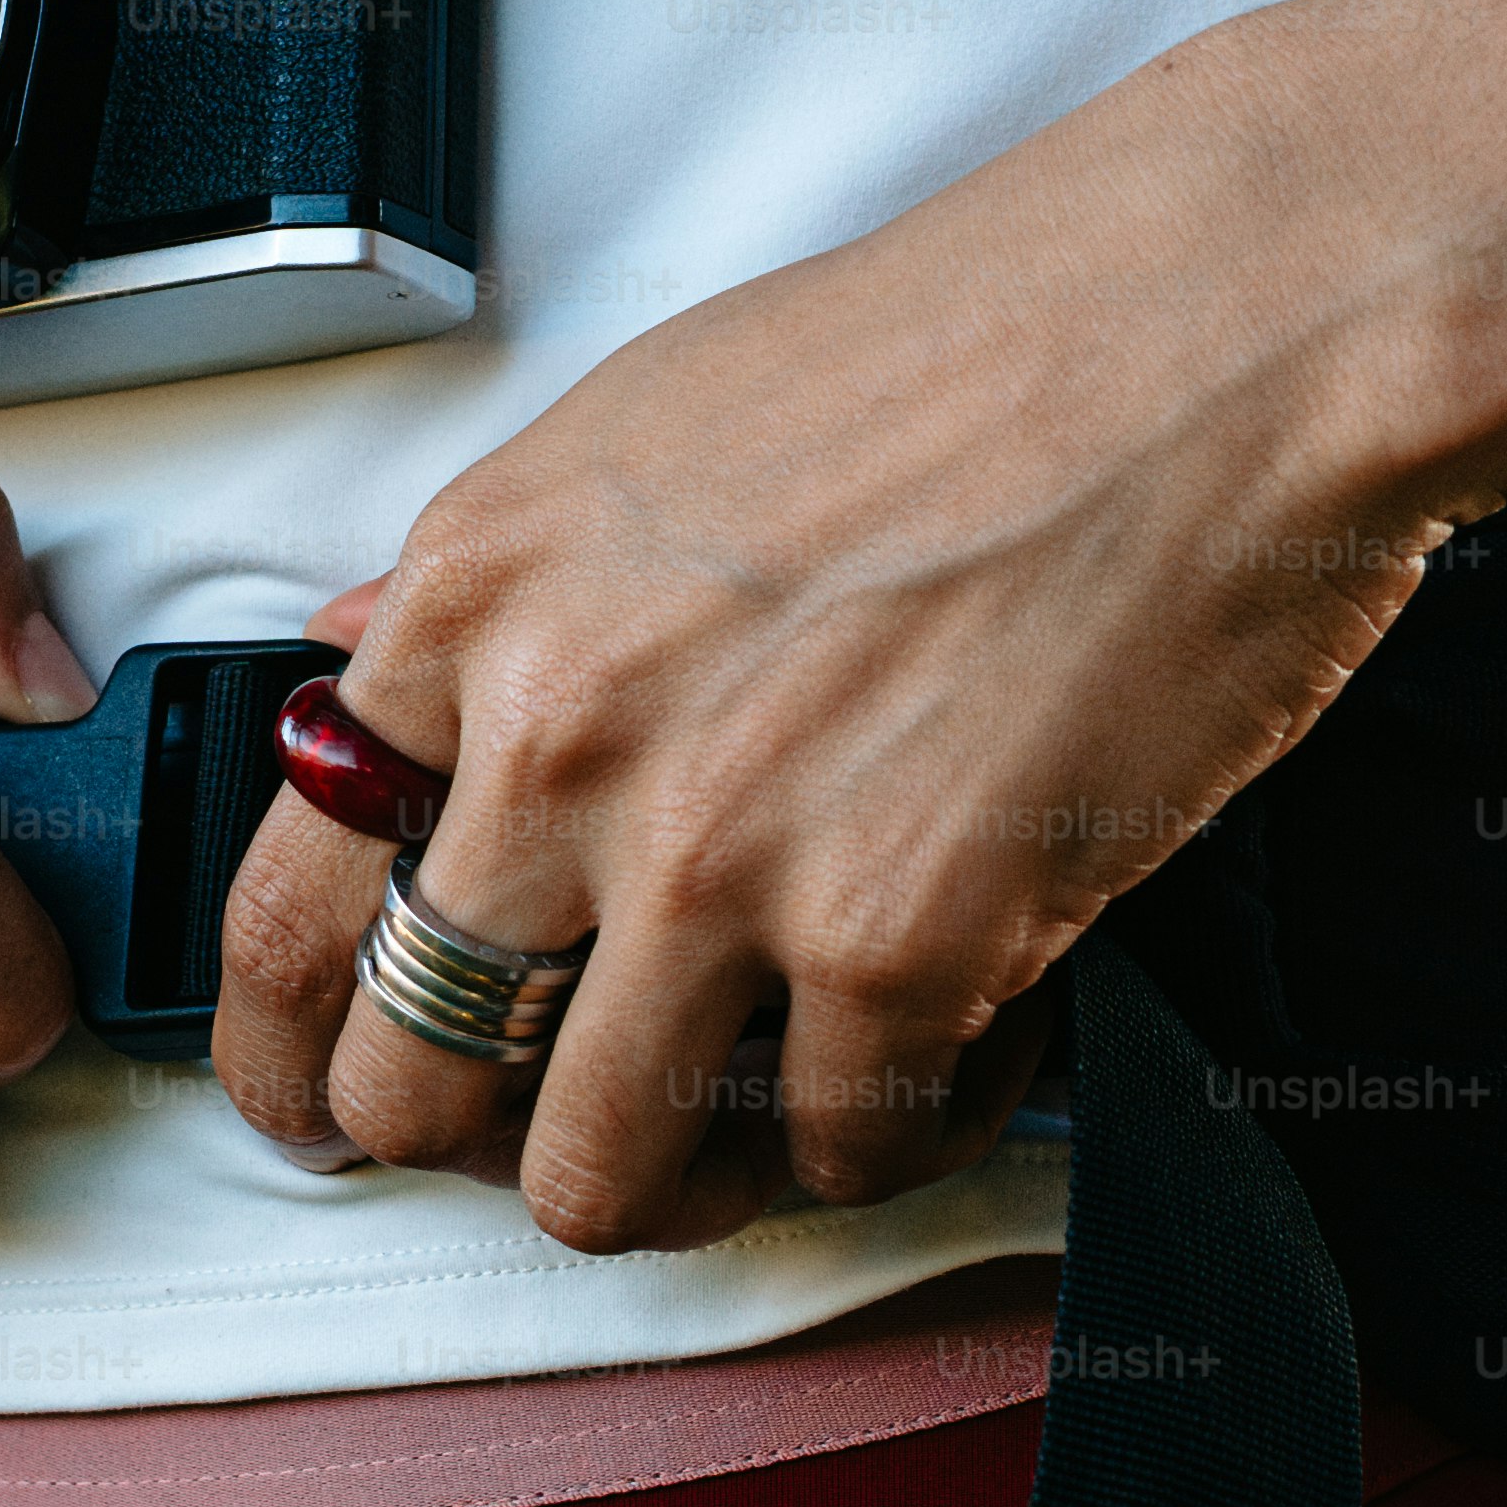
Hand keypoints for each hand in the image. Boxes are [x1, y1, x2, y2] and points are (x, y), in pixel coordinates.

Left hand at [208, 39, 1470, 1253]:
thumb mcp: (649, 420)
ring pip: (594, 1174)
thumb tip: (365, 661)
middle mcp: (563, 740)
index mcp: (479, 601)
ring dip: (673, 1183)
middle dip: (477, 1143)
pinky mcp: (897, 940)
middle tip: (560, 1131)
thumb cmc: (979, 339)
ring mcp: (720, 856)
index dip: (293, 1050)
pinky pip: (836, 1150)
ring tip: (751, 1133)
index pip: (286, 909)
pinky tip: (945, 1042)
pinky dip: (889, 1132)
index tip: (325, 1098)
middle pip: (413, 1077)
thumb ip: (495, 583)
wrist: (1220, 324)